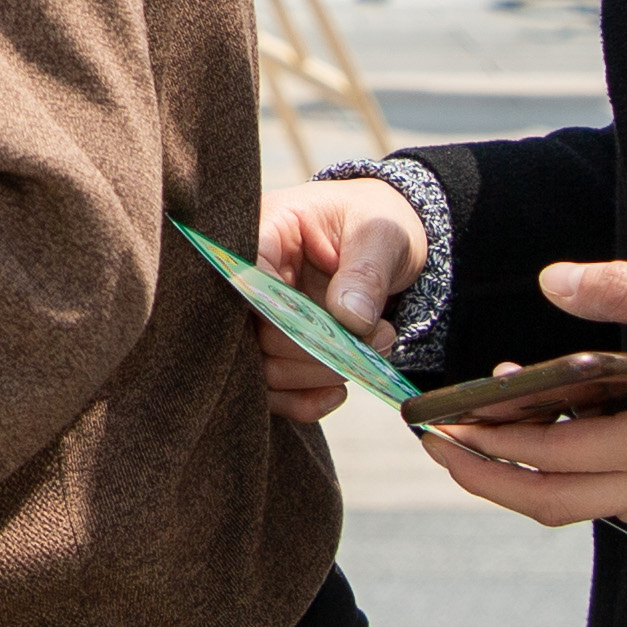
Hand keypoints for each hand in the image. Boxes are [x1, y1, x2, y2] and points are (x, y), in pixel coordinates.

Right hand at [252, 176, 430, 425]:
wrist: (382, 244)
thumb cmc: (375, 224)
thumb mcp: (381, 233)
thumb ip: (366, 272)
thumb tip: (349, 319)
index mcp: (261, 235)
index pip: (248, 286)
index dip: (292, 319)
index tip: (346, 328)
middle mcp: (244, 281)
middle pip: (256, 338)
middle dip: (320, 351)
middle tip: (378, 339)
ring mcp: (253, 320)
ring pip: (264, 373)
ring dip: (322, 374)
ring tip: (374, 349)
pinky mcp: (269, 353)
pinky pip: (273, 395)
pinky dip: (305, 402)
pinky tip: (338, 390)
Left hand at [418, 260, 626, 526]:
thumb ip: (624, 291)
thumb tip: (554, 281)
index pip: (554, 453)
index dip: (491, 442)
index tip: (441, 425)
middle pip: (554, 501)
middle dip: (487, 478)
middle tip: (438, 448)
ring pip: (581, 504)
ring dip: (524, 478)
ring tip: (479, 437)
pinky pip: (611, 495)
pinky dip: (567, 474)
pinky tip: (549, 429)